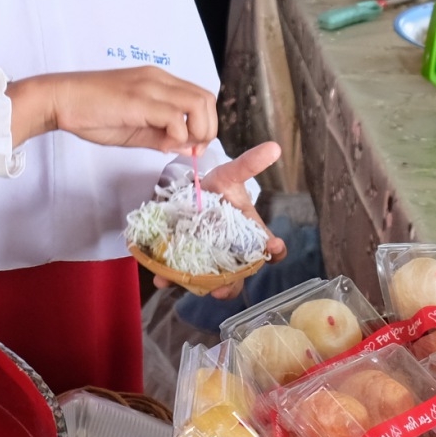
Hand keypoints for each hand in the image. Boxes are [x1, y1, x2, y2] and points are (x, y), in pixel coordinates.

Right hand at [8, 66, 216, 153]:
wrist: (59, 99)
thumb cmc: (89, 113)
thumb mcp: (132, 127)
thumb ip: (159, 135)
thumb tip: (185, 146)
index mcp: (158, 82)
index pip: (200, 97)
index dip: (204, 123)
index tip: (191, 145)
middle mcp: (159, 79)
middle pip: (207, 98)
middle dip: (207, 128)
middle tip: (191, 148)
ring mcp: (150, 87)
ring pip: (199, 104)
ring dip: (197, 130)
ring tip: (177, 146)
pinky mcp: (139, 100)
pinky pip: (175, 118)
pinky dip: (176, 136)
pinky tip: (160, 144)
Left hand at [148, 142, 288, 299]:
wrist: (186, 194)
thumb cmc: (216, 189)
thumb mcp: (230, 175)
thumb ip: (248, 164)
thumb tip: (274, 147)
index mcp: (250, 235)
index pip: (271, 250)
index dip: (275, 251)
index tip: (274, 246)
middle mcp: (232, 254)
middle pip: (239, 277)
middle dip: (232, 286)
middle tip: (224, 289)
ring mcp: (209, 260)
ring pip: (210, 282)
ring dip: (201, 287)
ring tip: (193, 288)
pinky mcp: (184, 262)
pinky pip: (179, 276)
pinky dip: (169, 278)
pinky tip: (161, 278)